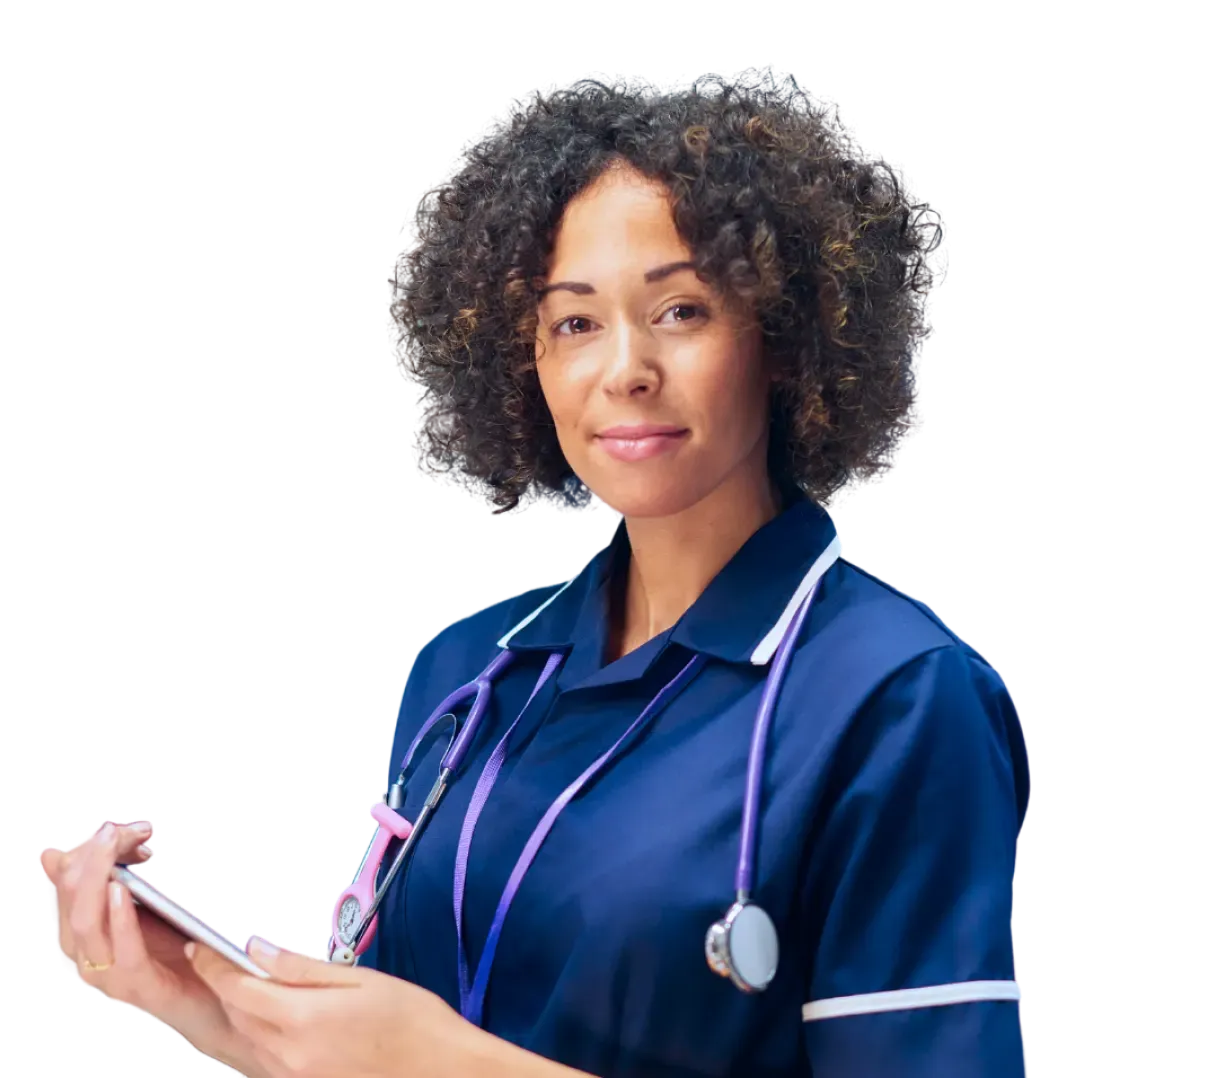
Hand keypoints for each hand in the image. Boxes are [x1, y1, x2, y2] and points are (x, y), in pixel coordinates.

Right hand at [40, 820, 238, 1048]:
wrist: (210, 995)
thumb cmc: (174, 947)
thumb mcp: (140, 905)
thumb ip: (112, 879)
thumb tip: (72, 846)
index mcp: (79, 933)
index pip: (66, 882)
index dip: (87, 850)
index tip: (120, 829)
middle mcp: (83, 955)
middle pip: (71, 898)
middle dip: (92, 857)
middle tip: (115, 831)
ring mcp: (107, 975)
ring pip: (86, 922)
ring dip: (98, 878)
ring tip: (112, 846)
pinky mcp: (136, 986)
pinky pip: (122, 951)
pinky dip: (120, 918)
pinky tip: (122, 890)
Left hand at [189, 937, 472, 1077]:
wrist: (441, 1071)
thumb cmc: (410, 1018)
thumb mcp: (360, 979)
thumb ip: (301, 968)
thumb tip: (256, 952)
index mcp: (301, 1020)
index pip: (238, 989)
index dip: (213, 966)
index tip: (198, 946)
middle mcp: (286, 1057)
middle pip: (235, 1017)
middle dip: (223, 987)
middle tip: (222, 959)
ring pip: (245, 1041)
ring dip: (238, 1012)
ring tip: (245, 985)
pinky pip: (262, 1061)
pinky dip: (256, 1035)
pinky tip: (271, 1019)